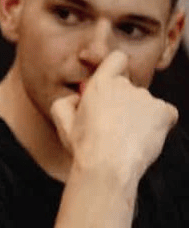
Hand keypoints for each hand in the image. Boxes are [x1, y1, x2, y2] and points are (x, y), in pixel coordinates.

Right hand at [51, 51, 176, 183]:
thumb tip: (76, 99)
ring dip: (139, 116)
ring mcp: (146, 98)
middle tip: (113, 126)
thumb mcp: (62, 124)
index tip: (113, 85)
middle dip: (124, 103)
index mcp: (100, 85)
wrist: (108, 168)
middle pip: (130, 88)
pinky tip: (143, 138)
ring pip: (145, 104)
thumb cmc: (84, 148)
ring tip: (126, 138)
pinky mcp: (164, 111)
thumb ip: (64, 103)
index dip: (117, 70)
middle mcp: (125, 86)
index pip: (117, 59)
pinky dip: (158, 124)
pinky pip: (165, 114)